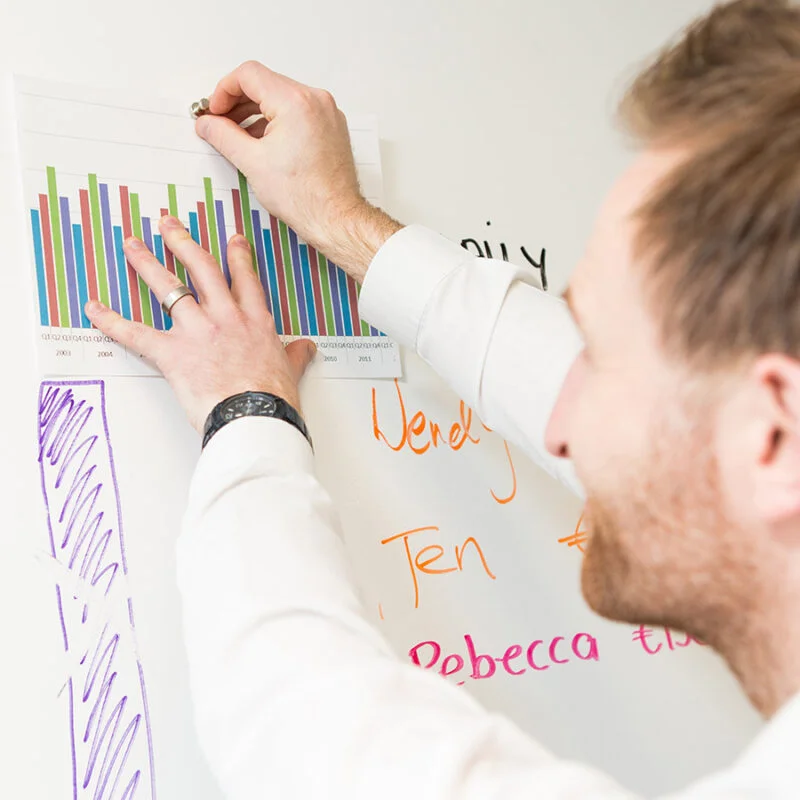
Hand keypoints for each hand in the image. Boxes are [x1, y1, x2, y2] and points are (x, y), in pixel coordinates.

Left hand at [85, 216, 316, 432]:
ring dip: (146, 264)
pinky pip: (135, 333)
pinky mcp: (172, 352)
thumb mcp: (290, 371)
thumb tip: (305, 349)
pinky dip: (110, 321)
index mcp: (255, 321)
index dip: (238, 256)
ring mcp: (197, 331)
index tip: (232, 240)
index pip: (245, 279)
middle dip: (182, 241)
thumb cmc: (273, 398)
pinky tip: (95, 308)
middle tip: (168, 225)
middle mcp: (225, 317)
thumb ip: (295, 355)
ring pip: (168, 287)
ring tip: (132, 246)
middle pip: (201, 268)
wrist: (255, 415)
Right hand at [195, 61, 400, 281]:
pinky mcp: (331, 127)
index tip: (214, 112)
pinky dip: (277, 122)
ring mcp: (327, 113)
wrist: (335, 218)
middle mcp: (316, 100)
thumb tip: (207, 123)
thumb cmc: (304, 197)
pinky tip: (262, 143)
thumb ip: (222, 135)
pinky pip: (298, 113)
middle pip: (265, 84)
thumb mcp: (251, 162)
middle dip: (238, 102)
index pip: (248, 75)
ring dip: (256, 113)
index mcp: (296, 102)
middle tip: (219, 123)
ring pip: (282, 99)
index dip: (223, 91)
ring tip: (238, 136)